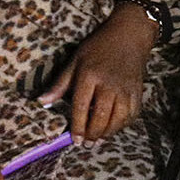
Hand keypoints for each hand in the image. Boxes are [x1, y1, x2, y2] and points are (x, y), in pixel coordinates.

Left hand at [39, 3, 158, 141]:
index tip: (75, 140)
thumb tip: (42, 102)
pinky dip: (122, 126)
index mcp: (90, 76)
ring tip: (98, 140)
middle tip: (86, 144)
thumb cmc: (98, 47)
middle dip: (92, 134)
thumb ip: (60, 84)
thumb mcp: (75, 61)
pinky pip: (131, 115)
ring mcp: (125, 89)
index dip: (78, 126)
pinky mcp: (137, 92)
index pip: (81, 106)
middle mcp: (109, 85)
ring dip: (107, 133)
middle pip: (100, 117)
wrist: (129, 35)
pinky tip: (113, 129)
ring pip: (117, 120)